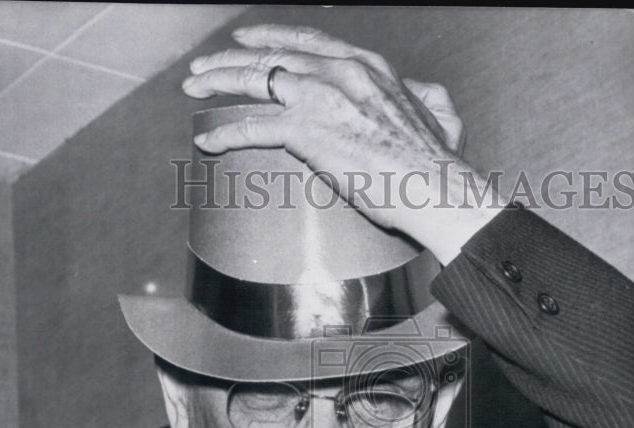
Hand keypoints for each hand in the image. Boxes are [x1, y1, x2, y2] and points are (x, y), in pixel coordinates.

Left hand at [182, 24, 501, 263]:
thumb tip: (427, 95)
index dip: (272, 37)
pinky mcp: (305, 131)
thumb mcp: (441, 114)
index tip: (247, 40)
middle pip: (271, 55)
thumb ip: (427, 97)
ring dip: (217, 82)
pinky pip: (252, 126)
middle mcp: (338, 70)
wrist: (433, 185)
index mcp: (366, 64)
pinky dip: (224, 132)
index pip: (308, 40)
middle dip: (230, 59)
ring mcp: (319, 97)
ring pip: (254, 80)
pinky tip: (206, 140)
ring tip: (192, 88)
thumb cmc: (436, 162)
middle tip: (203, 67)